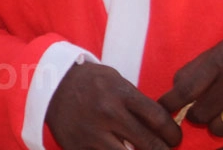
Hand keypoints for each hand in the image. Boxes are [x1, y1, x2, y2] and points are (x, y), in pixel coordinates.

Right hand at [47, 61, 181, 149]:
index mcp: (118, 93)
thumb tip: (163, 126)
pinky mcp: (77, 147)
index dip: (173, 134)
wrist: (48, 84)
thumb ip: (136, 102)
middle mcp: (107, 113)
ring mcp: (91, 133)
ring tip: (141, 149)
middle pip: (150, 145)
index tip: (174, 138)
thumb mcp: (114, 80)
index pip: (159, 119)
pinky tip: (118, 148)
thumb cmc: (88, 81)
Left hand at [159, 35, 222, 148]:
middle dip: (195, 114)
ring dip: (214, 125)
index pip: (186, 89)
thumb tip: (172, 96)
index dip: (170, 103)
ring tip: (222, 113)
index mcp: (222, 60)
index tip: (163, 109)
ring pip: (218, 129)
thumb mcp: (216, 52)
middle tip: (201, 108)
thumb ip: (193, 72)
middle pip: (201, 113)